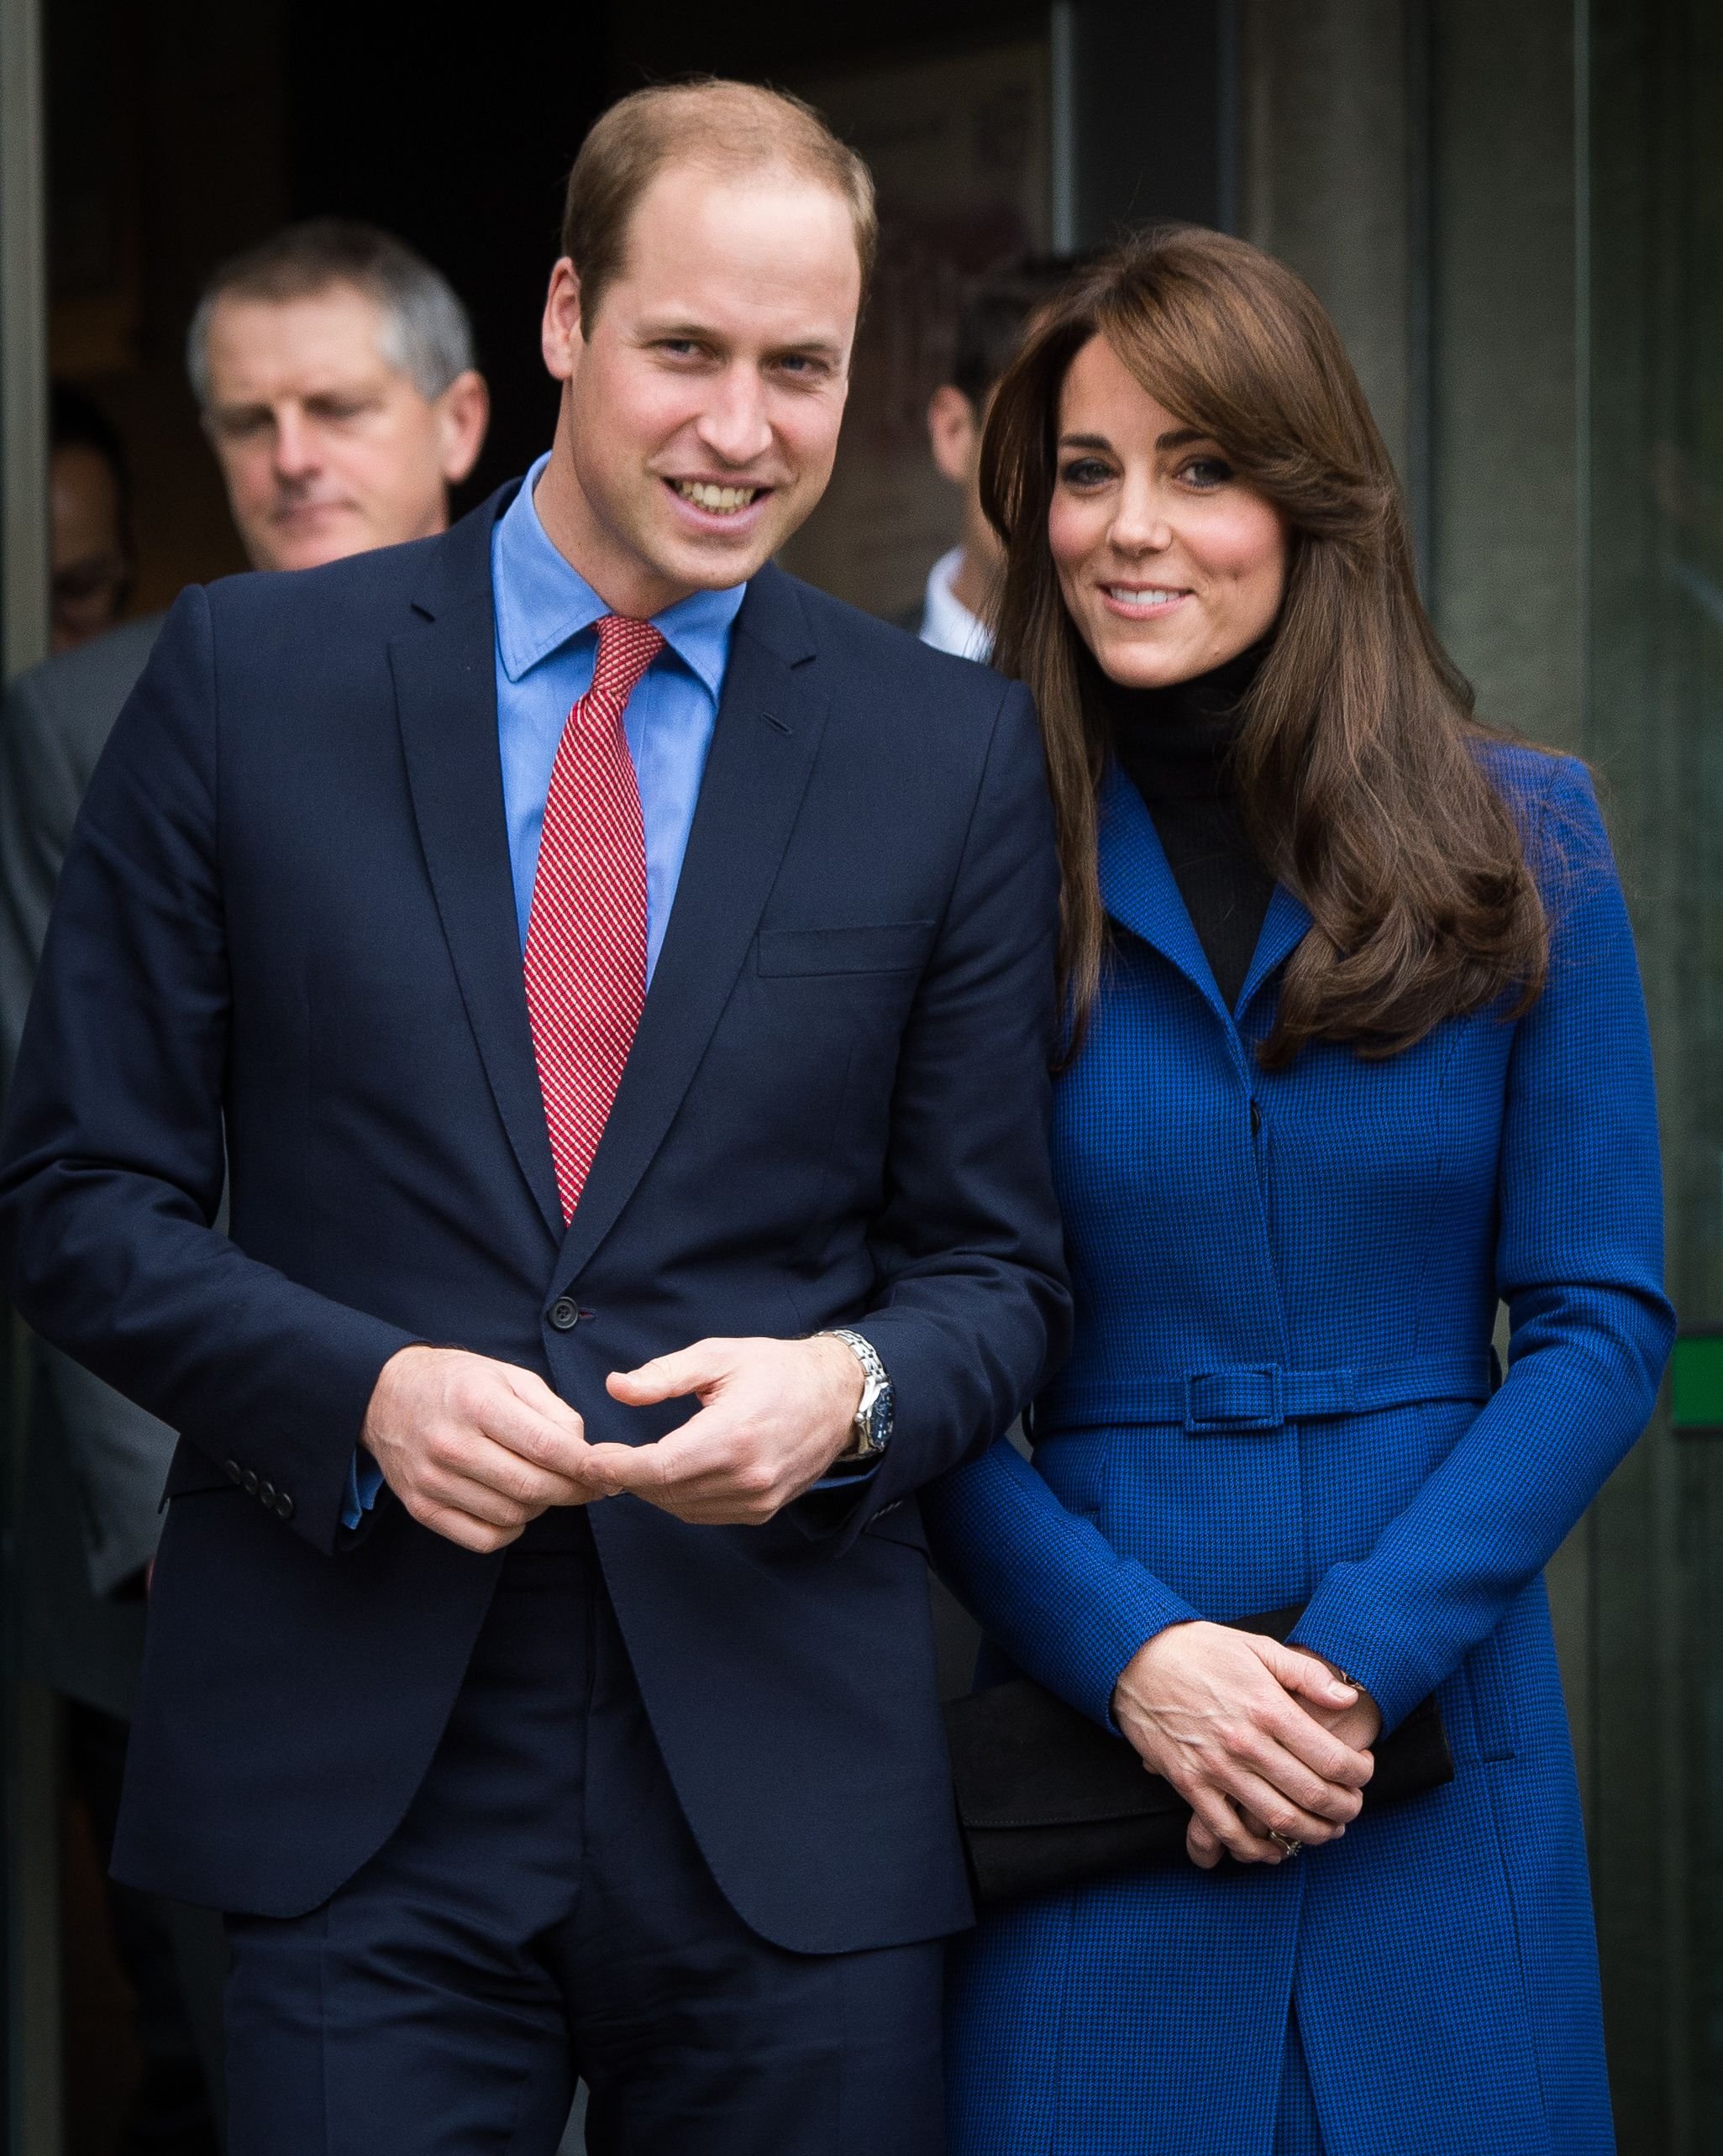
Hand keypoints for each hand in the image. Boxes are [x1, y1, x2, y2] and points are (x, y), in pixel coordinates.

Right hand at [361, 1344, 599, 1553]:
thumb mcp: (509, 1376)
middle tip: (590, 1485)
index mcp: (478, 1403)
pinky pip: (483, 1539)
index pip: (547, 1447)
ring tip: (545, 1486)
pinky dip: (511, 1528)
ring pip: (512, 1515)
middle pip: (532, 1487)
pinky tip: (514, 1505)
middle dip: (573, 1491)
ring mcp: (432, 1480)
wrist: (385, 1396)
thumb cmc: (458, 1383)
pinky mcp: (421, 1508)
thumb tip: (584, 1450)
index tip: (607, 1470)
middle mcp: (451, 1444)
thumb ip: (553, 1411)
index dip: (586, 1465)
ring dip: (541, 1507)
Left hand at [582, 1335, 863, 1524]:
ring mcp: (757, 1499)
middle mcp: (747, 1477)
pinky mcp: (762, 1510)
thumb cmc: (776, 1369)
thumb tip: (616, 1388)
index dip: (614, 1469)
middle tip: (601, 1457)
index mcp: (733, 1436)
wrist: (838, 1396)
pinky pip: (704, 1514)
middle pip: (663, 1492)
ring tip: (631, 1464)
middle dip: (625, 1478)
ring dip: (650, 1490)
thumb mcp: (718, 1356)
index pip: (656, 1468)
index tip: (588, 1460)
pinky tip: (669, 1474)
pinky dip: (678, 1499)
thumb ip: (664, 1375)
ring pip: (680, 1508)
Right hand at [1111, 1621, 1373, 1868]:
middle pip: (1313, 1795)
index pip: (1332, 1758)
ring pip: (1278, 1820)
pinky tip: (1276, 1849)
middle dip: (1346, 1809)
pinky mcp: (1189, 1784)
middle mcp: (1246, 1742)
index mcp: (1267, 1707)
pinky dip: (1257, 1850)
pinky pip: (1228, 1832)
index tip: (1363, 1770)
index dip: (1359, 1773)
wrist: (1135, 1657)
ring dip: (1313, 1834)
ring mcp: (1216, 1767)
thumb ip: (1306, 1674)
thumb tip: (1347, 1698)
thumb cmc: (1200, 1649)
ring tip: (1327, 1829)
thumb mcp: (1257, 1646)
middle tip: (1353, 1806)